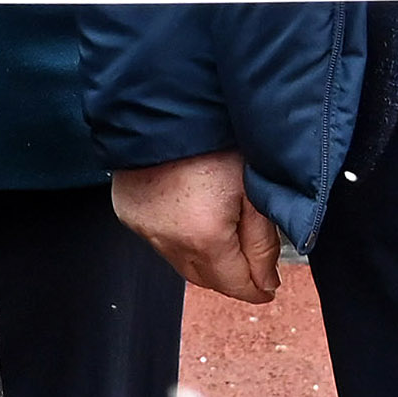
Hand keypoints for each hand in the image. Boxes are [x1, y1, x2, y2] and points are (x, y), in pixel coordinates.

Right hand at [112, 149, 281, 303]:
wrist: (167, 107)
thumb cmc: (216, 142)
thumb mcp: (253, 192)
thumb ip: (263, 244)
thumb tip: (265, 283)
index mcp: (204, 238)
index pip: (234, 285)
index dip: (257, 289)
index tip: (269, 288)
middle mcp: (168, 241)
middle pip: (205, 279)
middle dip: (229, 276)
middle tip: (250, 263)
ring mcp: (143, 228)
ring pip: (179, 261)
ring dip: (203, 257)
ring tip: (221, 232)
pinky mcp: (128, 214)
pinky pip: (158, 239)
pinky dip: (176, 236)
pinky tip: (190, 213)